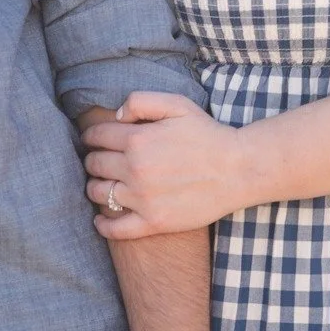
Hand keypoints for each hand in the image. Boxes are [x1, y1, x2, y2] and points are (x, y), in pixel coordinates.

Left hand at [86, 92, 244, 236]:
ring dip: (94, 187)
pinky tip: (100, 220)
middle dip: (92, 160)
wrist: (238, 170)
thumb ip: (140, 101)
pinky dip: (103, 225)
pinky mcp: (154, 222)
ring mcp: (142, 198)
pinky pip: (116, 228)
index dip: (91, 136)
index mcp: (137, 139)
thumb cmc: (207, 134)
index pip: (96, 137)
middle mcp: (135, 170)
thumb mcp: (176, 104)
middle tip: (97, 161)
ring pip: (98, 194)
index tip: (93, 140)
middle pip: (94, 164)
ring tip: (101, 185)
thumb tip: (116, 116)